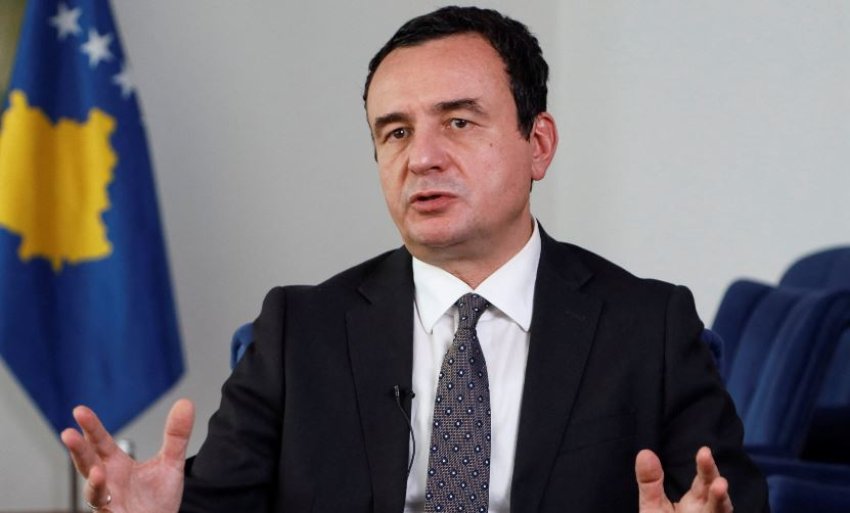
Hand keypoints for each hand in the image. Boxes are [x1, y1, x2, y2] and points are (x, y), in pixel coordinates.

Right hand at [61, 399, 194, 512]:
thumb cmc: (158, 498)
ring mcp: (108, 503)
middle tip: (68, 434)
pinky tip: (109, 499)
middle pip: (88, 463)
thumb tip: (185, 403)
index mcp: (116, 464)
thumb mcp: (170, 463)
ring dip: (93, 483)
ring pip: (93, 492)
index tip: (80, 410)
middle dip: (78, 450)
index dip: (91, 428)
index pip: (100, 442)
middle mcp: (107, 482)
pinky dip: (106, 506)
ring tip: (97, 472)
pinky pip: (106, 512)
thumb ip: (176, 435)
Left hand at [636, 446, 732, 512]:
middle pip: (718, 500)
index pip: (704, 482)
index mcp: (695, 503)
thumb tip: (644, 452)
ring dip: (722, 505)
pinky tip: (715, 511)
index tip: (704, 451)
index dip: (706, 468)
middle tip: (718, 480)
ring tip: (721, 491)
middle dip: (718, 489)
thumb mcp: (652, 508)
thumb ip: (650, 483)